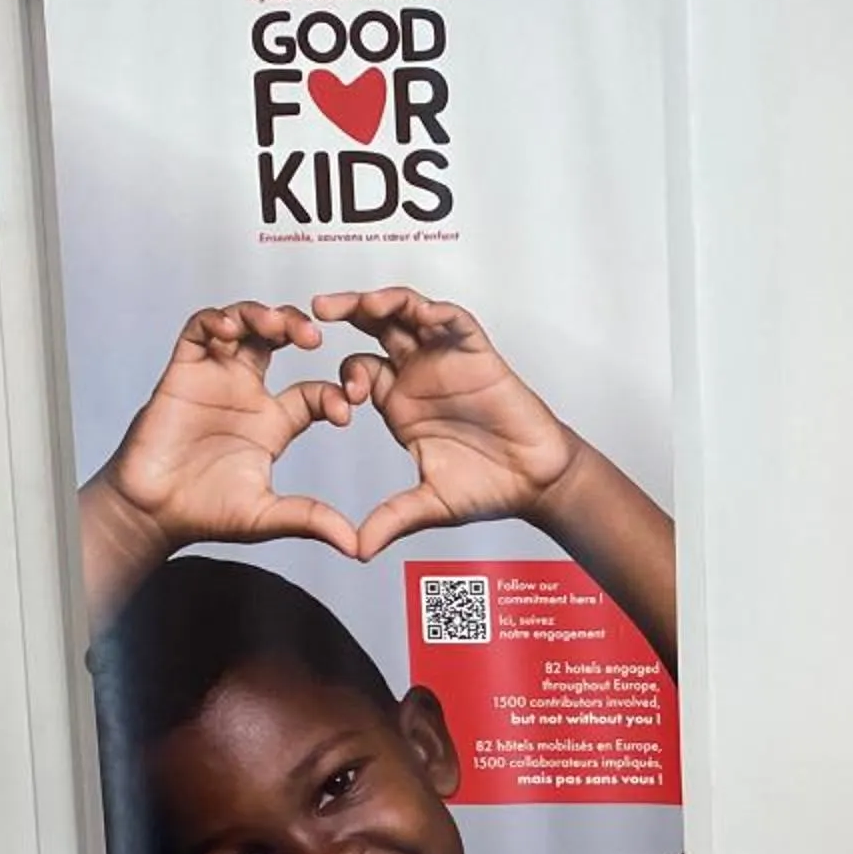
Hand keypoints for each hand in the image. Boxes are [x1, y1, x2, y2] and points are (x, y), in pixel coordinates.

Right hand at [96, 302, 361, 560]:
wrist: (153, 512)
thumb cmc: (206, 513)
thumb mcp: (268, 515)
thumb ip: (310, 520)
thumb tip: (356, 547)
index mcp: (274, 423)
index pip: (315, 391)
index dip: (334, 392)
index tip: (346, 408)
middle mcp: (247, 394)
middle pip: (279, 341)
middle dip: (299, 329)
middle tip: (314, 339)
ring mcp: (215, 380)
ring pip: (244, 326)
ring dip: (263, 315)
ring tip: (279, 326)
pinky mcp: (183, 372)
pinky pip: (200, 330)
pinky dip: (217, 319)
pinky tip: (232, 329)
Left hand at [312, 288, 583, 556]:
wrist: (536, 482)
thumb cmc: (488, 488)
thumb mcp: (428, 506)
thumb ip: (391, 519)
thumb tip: (357, 551)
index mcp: (399, 402)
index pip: (356, 369)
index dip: (343, 375)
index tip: (345, 399)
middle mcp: (418, 374)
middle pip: (374, 327)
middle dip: (346, 311)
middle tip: (316, 308)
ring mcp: (447, 359)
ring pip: (408, 313)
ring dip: (384, 302)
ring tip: (363, 304)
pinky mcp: (478, 354)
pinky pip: (454, 321)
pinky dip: (435, 312)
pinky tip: (420, 314)